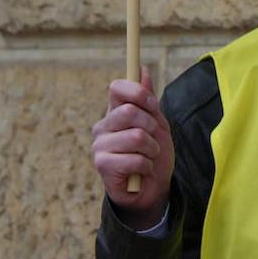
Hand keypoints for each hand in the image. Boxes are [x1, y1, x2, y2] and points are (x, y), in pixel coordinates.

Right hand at [91, 67, 173, 229]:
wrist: (152, 188)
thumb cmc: (153, 153)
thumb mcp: (157, 123)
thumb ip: (148, 99)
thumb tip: (142, 70)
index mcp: (115, 111)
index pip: (117, 88)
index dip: (137, 92)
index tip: (153, 104)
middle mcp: (103, 125)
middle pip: (128, 111)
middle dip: (151, 125)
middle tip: (154, 139)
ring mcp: (100, 144)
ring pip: (135, 136)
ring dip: (152, 149)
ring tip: (148, 157)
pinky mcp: (102, 164)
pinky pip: (135, 158)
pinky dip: (147, 165)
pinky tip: (142, 171)